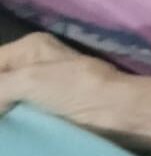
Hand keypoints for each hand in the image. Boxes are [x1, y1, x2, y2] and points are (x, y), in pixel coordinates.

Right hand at [0, 32, 121, 128]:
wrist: (115, 110)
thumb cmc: (73, 88)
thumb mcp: (28, 80)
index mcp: (31, 46)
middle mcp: (36, 62)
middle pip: (2, 79)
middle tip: (1, 112)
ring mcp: (45, 85)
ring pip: (9, 97)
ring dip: (5, 109)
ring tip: (5, 123)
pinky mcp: (52, 106)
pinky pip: (22, 111)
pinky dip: (13, 119)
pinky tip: (10, 127)